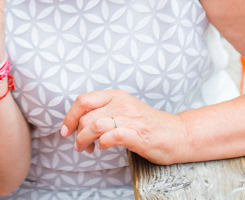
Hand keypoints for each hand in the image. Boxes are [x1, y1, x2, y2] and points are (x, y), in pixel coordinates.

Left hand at [59, 89, 188, 164]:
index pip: (83, 100)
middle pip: (86, 116)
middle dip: (77, 133)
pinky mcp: (138, 134)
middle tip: (80, 146)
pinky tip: (103, 148)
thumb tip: (78, 124)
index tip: (65, 130)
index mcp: (116, 95)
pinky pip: (113, 135)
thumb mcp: (123, 110)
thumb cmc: (148, 125)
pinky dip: (103, 143)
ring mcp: (131, 118)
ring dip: (85, 140)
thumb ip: (104, 112)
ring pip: (95, 125)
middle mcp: (122, 103)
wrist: (178, 134)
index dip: (70, 116)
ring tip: (87, 149)